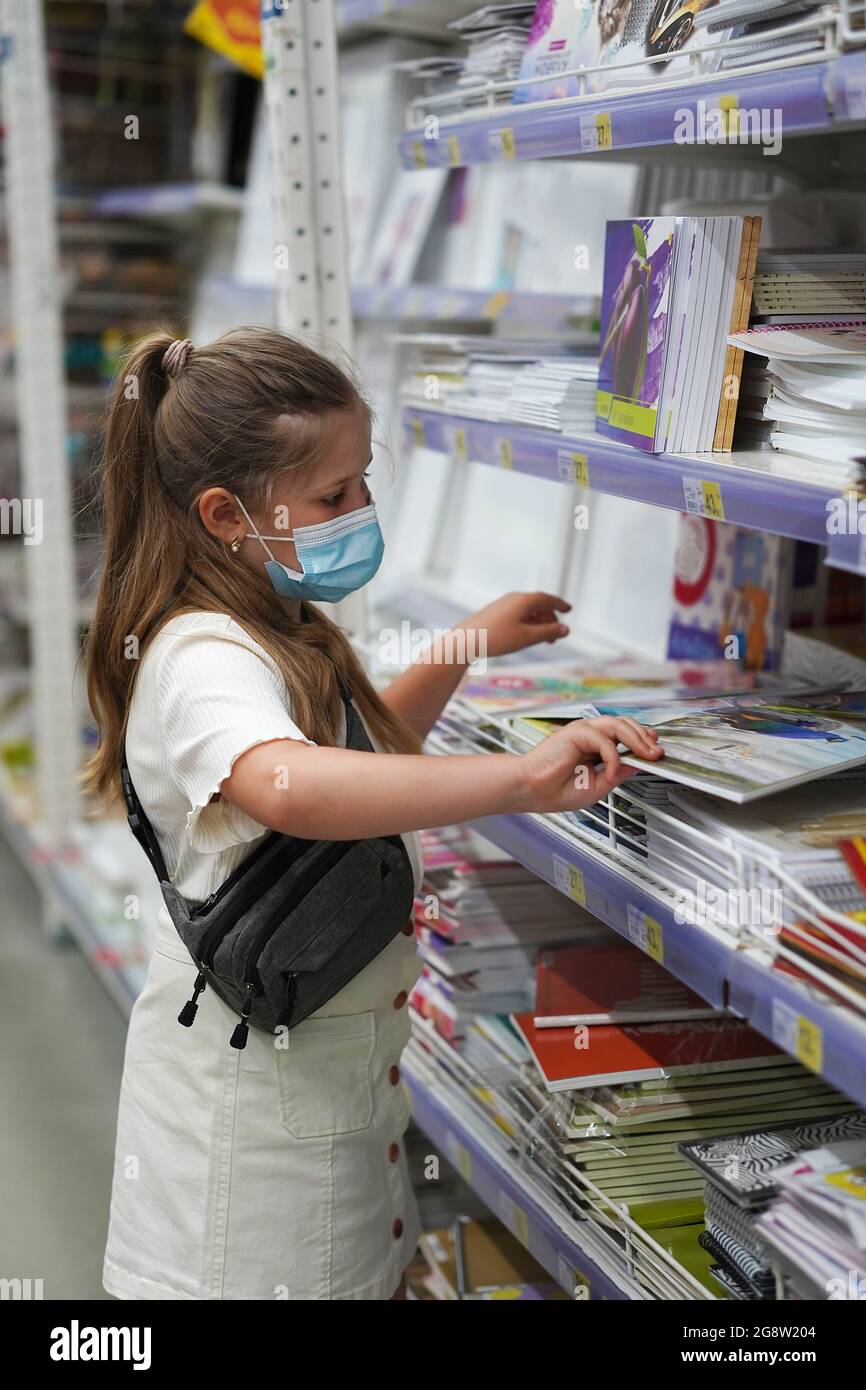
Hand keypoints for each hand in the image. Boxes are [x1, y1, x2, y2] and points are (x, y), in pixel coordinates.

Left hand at [456, 591, 571, 660]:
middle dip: (550, 620)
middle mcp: (514, 599)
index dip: (560, 605)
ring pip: (528, 611)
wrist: (466, 640)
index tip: (569, 609)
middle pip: (538, 606)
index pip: (547, 599)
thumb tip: (566, 629)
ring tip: (543, 640)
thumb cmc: (497, 638)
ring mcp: (504, 605)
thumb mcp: (527, 637)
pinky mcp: (496, 612)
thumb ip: (548, 632)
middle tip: (556, 637)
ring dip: (539, 624)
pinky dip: (527, 624)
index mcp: (524, 601)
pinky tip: (527, 636)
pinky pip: (518, 614)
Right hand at [519, 716, 662, 813]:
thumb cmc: (556, 791)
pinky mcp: (575, 732)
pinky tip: (612, 770)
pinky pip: (604, 739)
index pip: (624, 735)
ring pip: (618, 725)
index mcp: (594, 747)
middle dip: (645, 738)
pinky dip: (613, 756)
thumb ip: (619, 772)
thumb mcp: (599, 785)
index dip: (642, 739)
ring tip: (648, 754)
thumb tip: (638, 763)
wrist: (533, 791)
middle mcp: (590, 736)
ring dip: (637, 739)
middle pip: (625, 725)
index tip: (657, 750)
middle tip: (658, 752)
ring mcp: (583, 732)